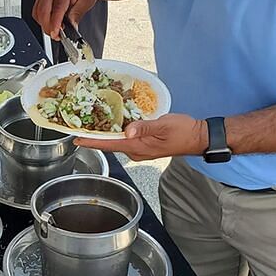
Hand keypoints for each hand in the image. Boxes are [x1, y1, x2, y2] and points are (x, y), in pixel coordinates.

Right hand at [32, 0, 101, 38]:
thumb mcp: (87, 1)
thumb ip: (76, 15)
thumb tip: (70, 30)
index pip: (55, 9)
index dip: (54, 24)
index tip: (56, 34)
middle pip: (42, 11)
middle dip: (48, 26)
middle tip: (57, 35)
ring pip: (37, 12)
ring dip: (44, 23)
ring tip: (57, 29)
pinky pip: (37, 9)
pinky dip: (42, 18)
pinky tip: (53, 21)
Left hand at [74, 114, 207, 160]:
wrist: (198, 137)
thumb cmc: (184, 131)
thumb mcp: (163, 125)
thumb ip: (145, 126)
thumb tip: (127, 130)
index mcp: (138, 146)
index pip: (110, 145)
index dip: (92, 142)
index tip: (77, 139)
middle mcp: (136, 151)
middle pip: (110, 144)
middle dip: (95, 137)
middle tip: (81, 126)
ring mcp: (140, 149)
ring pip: (118, 142)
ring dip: (106, 134)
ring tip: (92, 124)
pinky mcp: (145, 145)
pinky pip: (126, 139)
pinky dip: (117, 133)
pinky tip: (113, 124)